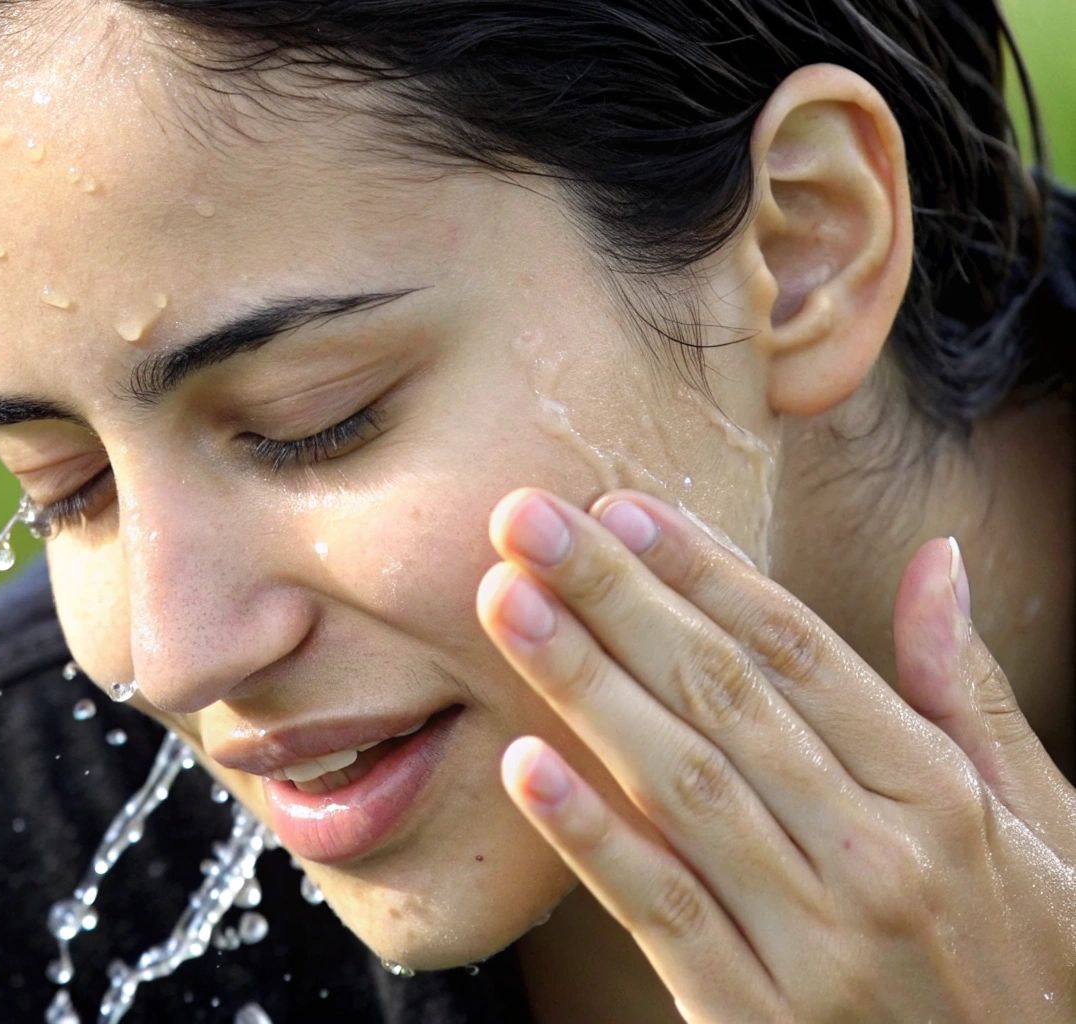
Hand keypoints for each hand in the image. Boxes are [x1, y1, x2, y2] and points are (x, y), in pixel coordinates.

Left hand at [474, 487, 1075, 1022]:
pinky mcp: (755, 1019)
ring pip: (680, 784)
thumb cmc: (1029, 966)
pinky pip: (660, 911)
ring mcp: (815, 943)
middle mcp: (877, 858)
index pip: (799, 654)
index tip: (622, 505)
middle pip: (722, 696)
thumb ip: (969, 697)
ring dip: (583, 683)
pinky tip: (524, 764)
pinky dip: (591, 836)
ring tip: (507, 602)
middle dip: (617, 596)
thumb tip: (935, 560)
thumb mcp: (1039, 830)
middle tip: (528, 519)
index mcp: (938, 798)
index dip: (702, 572)